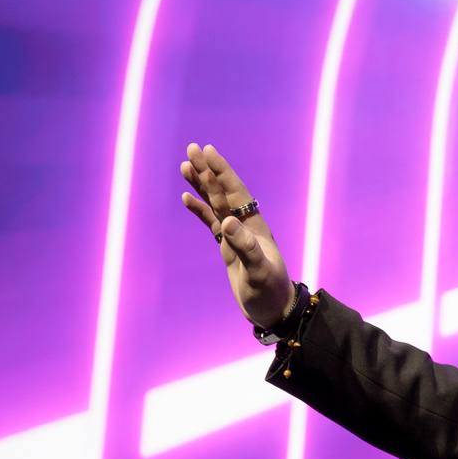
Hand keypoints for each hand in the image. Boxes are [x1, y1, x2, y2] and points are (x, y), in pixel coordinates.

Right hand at [181, 143, 295, 328]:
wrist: (273, 310)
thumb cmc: (270, 292)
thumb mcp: (260, 272)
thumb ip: (246, 248)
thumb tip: (228, 222)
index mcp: (254, 227)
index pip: (236, 193)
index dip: (222, 172)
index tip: (208, 151)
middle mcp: (245, 226)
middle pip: (223, 193)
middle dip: (208, 171)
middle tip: (191, 148)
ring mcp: (236, 235)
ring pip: (215, 204)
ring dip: (201, 185)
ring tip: (185, 165)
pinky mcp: (228, 247)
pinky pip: (210, 222)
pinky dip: (199, 210)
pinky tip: (186, 197)